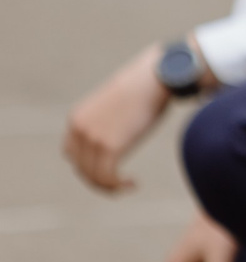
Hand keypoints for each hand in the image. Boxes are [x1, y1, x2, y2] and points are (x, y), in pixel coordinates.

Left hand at [63, 47, 172, 193]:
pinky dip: (118, 185)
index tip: (110, 169)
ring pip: (93, 176)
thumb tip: (123, 130)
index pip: (72, 153)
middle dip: (99, 179)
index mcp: (77, 118)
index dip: (88, 166)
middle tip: (120, 183)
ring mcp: (93, 138)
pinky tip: (133, 183)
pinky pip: (107, 176)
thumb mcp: (117, 103)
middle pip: (81, 167)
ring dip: (110, 186)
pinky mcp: (110, 146)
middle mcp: (79, 129)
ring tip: (128, 185)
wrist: (157, 76)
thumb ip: (110, 120)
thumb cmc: (146, 86)